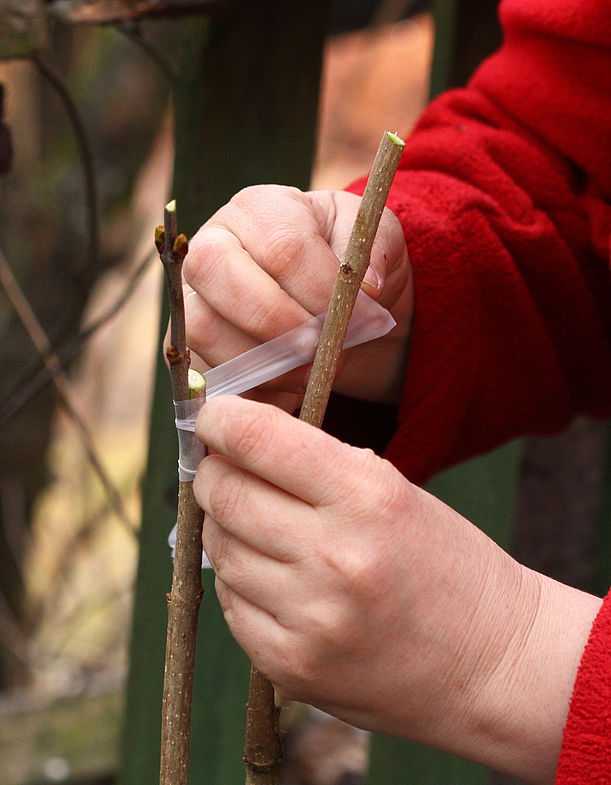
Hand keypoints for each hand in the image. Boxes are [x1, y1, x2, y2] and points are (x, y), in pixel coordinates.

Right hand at [182, 186, 411, 410]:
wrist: (334, 310)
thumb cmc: (349, 267)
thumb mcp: (377, 241)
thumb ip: (373, 251)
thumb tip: (366, 287)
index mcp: (259, 209)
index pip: (281, 245)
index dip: (320, 289)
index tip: (359, 317)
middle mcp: (212, 243)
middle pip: (216, 271)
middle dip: (279, 322)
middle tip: (321, 349)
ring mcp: (192, 296)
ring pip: (202, 326)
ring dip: (263, 360)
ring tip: (309, 371)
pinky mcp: (188, 346)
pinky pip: (204, 371)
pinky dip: (250, 387)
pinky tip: (288, 385)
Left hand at [194, 395, 600, 783]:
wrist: (490, 664)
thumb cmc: (446, 564)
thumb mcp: (395, 492)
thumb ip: (316, 466)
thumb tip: (234, 446)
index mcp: (368, 497)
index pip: (259, 439)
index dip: (221, 418)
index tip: (213, 415)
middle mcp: (334, 557)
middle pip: (226, 494)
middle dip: (213, 472)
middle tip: (222, 468)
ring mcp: (309, 618)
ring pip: (220, 549)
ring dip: (227, 529)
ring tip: (260, 527)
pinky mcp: (290, 665)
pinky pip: (230, 603)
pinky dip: (240, 581)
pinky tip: (272, 577)